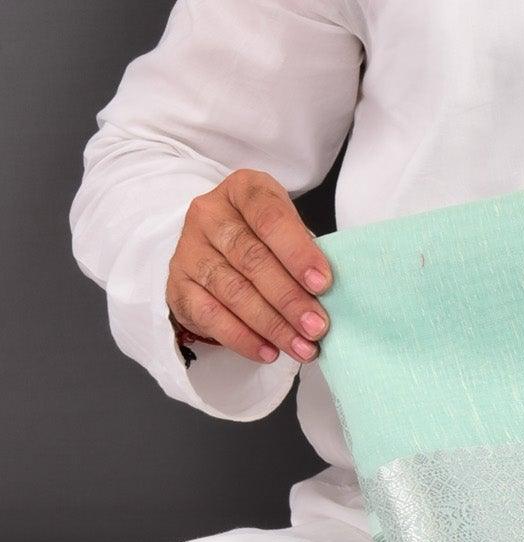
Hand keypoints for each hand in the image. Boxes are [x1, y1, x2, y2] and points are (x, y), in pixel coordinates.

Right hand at [166, 169, 331, 363]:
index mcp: (243, 190)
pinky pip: (210, 316)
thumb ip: (303, 253)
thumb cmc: (265, 240)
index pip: (269, 218)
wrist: (215, 250)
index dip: (298, 252)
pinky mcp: (177, 284)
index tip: (323, 284)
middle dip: (289, 298)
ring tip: (302, 347)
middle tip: (317, 327)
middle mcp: (209, 214)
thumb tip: (328, 297)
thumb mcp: (286, 232)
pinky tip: (268, 352)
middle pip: (252, 259)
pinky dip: (243, 338)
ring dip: (272, 325)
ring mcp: (189, 248)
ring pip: (233, 291)